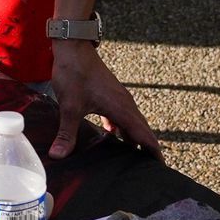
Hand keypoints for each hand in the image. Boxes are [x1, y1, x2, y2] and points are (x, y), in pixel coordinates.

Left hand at [46, 38, 160, 159]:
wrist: (73, 47)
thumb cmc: (75, 73)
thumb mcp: (70, 107)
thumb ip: (67, 133)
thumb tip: (58, 156)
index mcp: (122, 109)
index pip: (146, 137)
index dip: (155, 154)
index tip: (162, 170)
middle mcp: (126, 104)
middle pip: (142, 132)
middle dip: (146, 151)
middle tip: (146, 171)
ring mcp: (119, 98)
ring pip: (132, 123)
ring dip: (132, 139)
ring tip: (129, 159)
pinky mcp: (111, 94)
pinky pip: (121, 115)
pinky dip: (120, 127)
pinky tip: (110, 135)